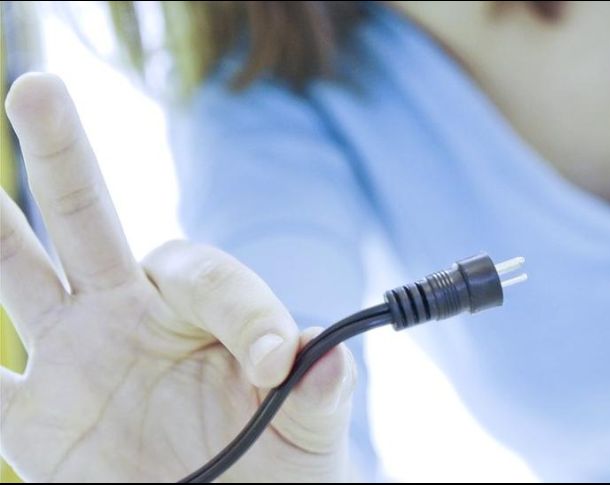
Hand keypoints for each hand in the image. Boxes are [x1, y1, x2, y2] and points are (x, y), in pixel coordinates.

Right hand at [0, 73, 356, 481]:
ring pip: (22, 278)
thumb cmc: (277, 468)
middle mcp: (132, 316)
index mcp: (203, 313)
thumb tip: (321, 355)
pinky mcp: (36, 419)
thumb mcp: (310, 430)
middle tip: (41, 88)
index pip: (210, 276)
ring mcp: (77, 358)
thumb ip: (319, 389)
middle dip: (66, 156)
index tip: (275, 366)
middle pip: (91, 219)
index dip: (246, 310)